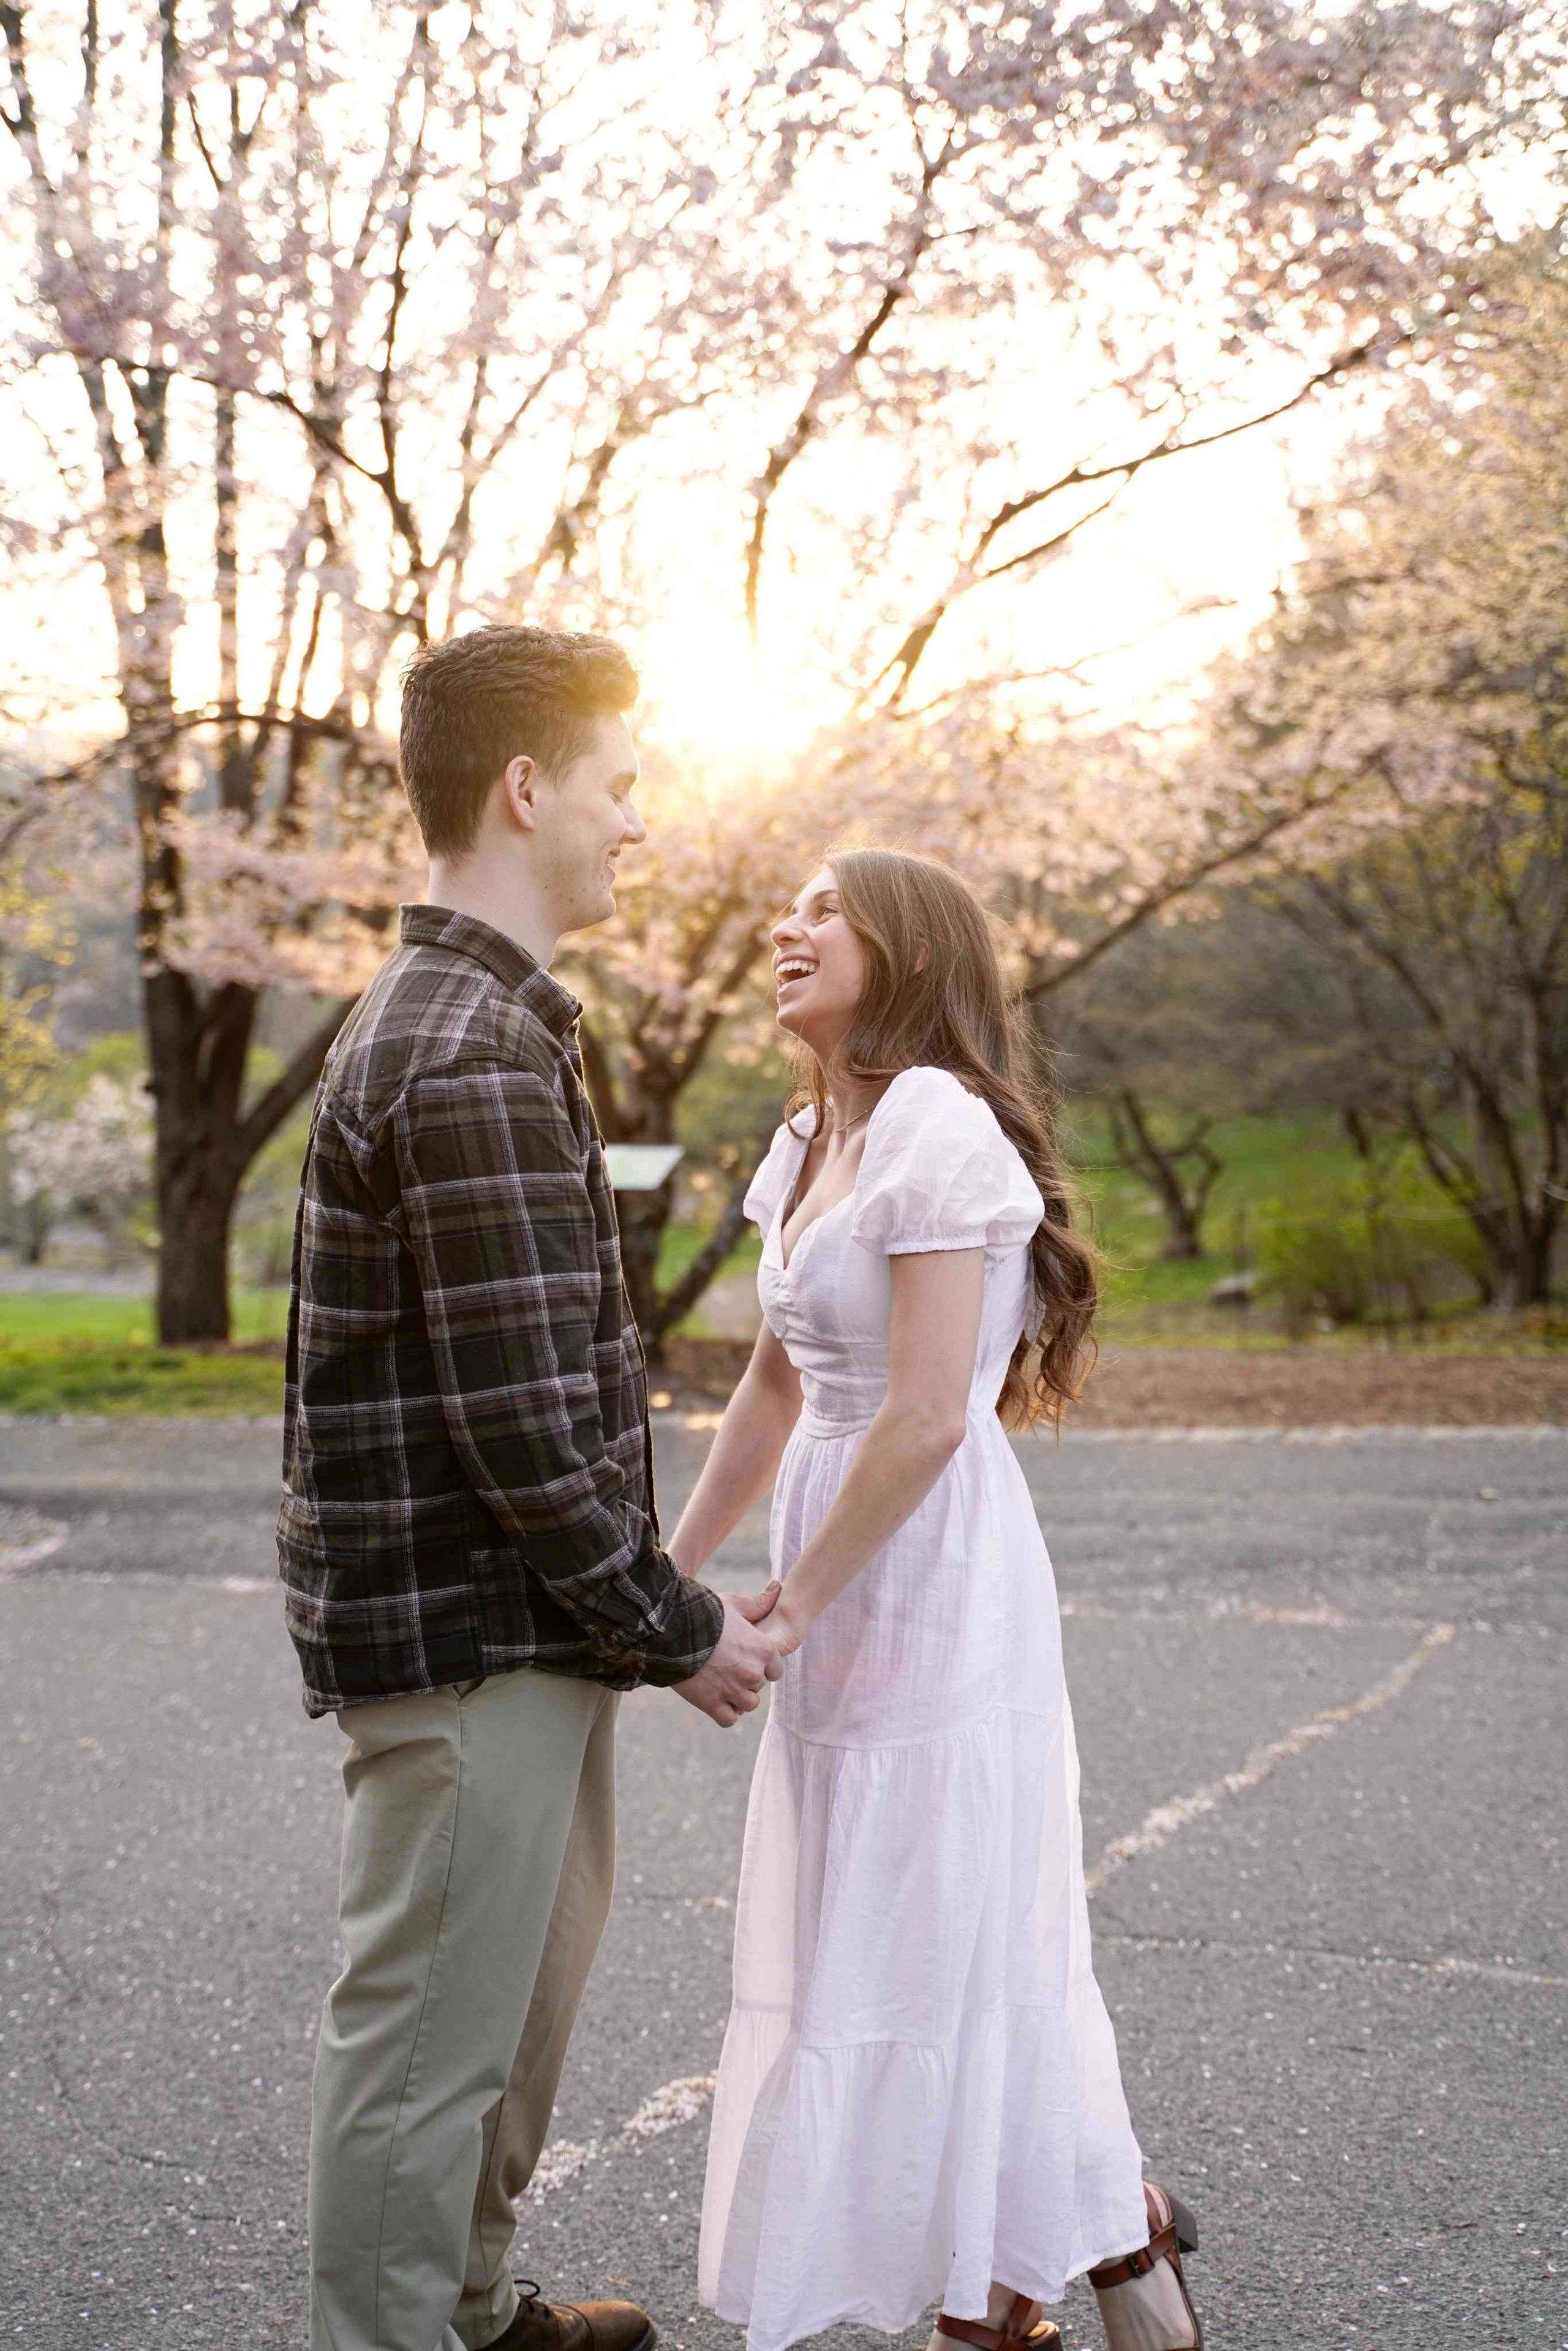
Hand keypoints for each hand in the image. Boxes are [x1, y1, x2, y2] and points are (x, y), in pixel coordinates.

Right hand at [673, 1584, 783, 1727]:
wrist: (671, 1630)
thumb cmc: (703, 1613)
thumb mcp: (733, 1604)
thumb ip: (758, 1602)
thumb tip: (777, 1586)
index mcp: (763, 1650)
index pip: (775, 1669)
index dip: (762, 1665)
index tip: (747, 1658)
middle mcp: (752, 1673)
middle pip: (759, 1686)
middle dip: (746, 1679)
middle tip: (727, 1666)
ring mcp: (733, 1691)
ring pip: (747, 1705)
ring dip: (737, 1698)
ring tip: (721, 1683)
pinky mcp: (713, 1704)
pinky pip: (729, 1719)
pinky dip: (724, 1712)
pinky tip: (715, 1698)